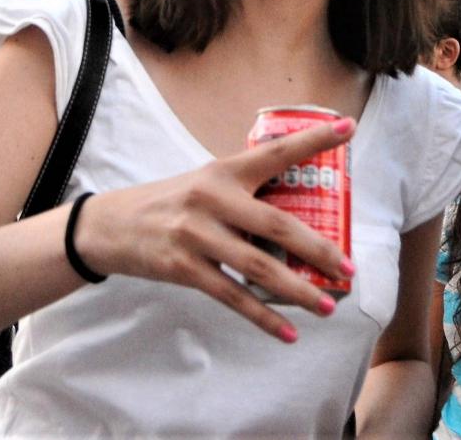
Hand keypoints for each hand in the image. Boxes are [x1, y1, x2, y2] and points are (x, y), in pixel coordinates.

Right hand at [77, 117, 355, 341]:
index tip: (348, 128)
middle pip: (277, 224)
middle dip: (319, 249)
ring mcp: (196, 233)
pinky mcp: (182, 267)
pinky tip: (288, 332)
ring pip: (259, 266)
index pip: (275, 152)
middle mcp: (212, 197)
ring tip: (328, 305)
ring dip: (298, 290)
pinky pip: (232, 296)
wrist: (112, 225)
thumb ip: (243, 195)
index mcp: (223, 171)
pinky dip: (263, 317)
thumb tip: (295, 222)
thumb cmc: (170, 203)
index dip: (313, 140)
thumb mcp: (204, 183)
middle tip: (348, 269)